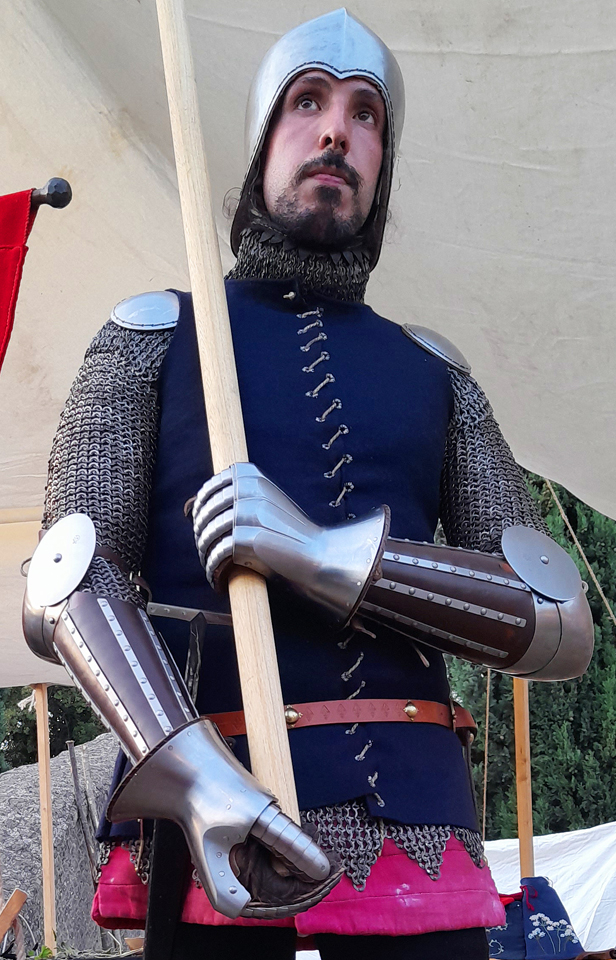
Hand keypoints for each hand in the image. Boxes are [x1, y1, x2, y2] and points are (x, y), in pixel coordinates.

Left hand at [192, 462, 388, 624]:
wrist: (318, 558)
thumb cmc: (289, 536)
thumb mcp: (261, 508)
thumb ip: (232, 503)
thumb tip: (188, 508)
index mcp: (254, 478)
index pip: (212, 486)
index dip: (202, 506)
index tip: (201, 523)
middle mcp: (250, 491)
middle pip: (207, 511)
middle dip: (202, 534)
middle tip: (208, 551)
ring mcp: (250, 514)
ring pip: (209, 532)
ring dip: (206, 553)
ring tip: (213, 566)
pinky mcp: (249, 539)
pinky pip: (218, 552)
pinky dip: (213, 568)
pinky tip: (219, 578)